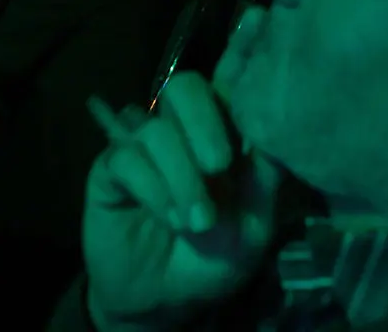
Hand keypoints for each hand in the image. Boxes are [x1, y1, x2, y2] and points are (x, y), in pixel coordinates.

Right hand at [82, 73, 282, 330]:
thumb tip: (278, 131)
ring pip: (155, 130)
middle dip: (204, 124)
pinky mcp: (109, 169)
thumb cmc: (215, 257)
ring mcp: (141, 146)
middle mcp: (180, 130)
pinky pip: (124, 158)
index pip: (226, 90)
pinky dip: (152, 187)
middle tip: (218, 166)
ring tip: (196, 221)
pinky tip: (167, 217)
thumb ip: (265, 176)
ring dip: (181, 177)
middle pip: (184, 87)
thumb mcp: (255, 223)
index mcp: (220, 133)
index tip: (245, 145)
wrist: (166, 300)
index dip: (234, 106)